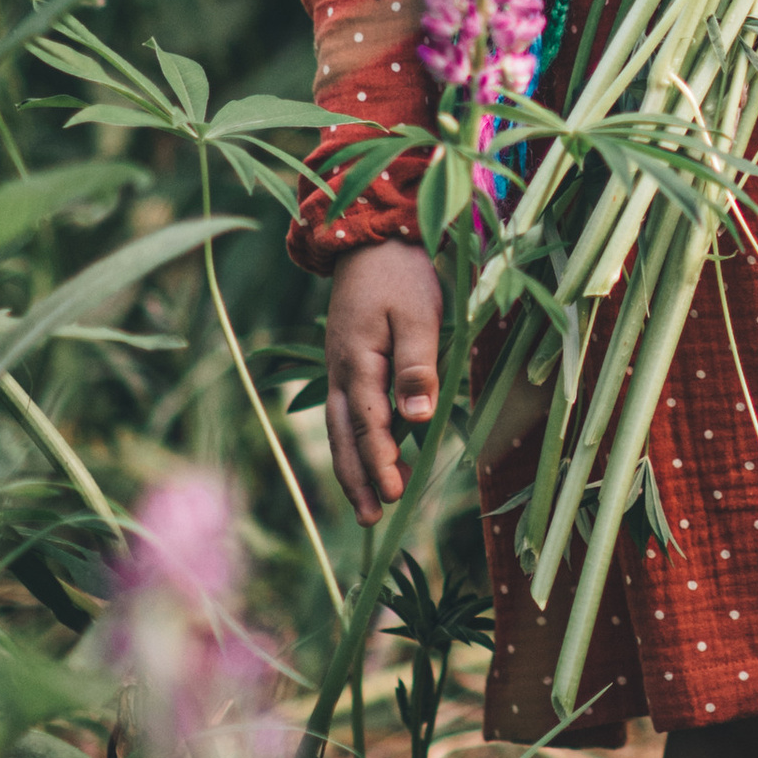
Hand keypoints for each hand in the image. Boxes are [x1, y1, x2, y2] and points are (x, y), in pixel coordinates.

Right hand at [326, 238, 444, 525]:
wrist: (370, 239)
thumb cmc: (400, 276)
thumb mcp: (418, 315)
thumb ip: (417, 366)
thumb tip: (415, 418)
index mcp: (358, 361)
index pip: (369, 424)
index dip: (380, 461)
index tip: (391, 494)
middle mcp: (341, 371)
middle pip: (344, 436)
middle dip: (356, 479)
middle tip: (370, 519)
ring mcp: (339, 368)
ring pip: (340, 428)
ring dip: (352, 466)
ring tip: (366, 504)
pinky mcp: (346, 362)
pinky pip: (346, 412)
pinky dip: (354, 441)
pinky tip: (369, 458)